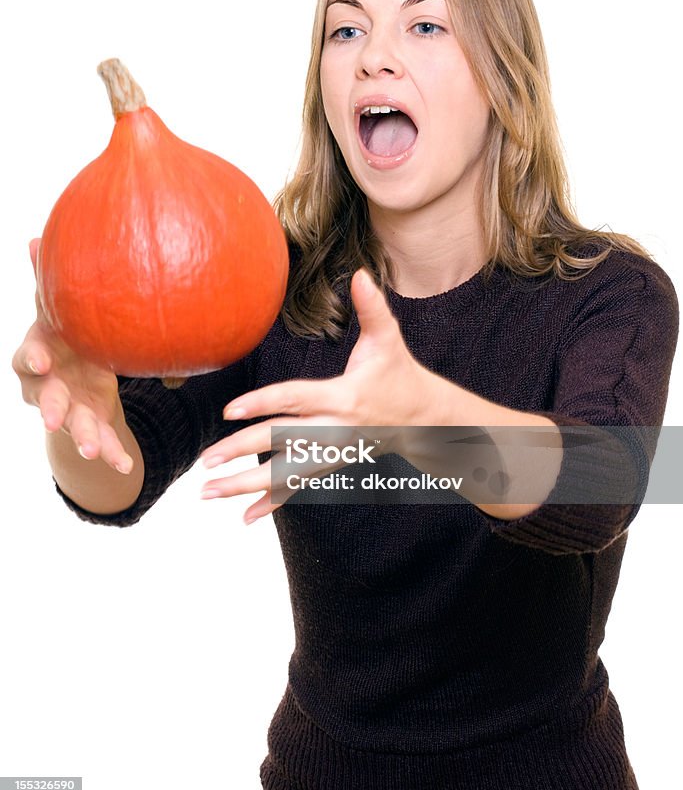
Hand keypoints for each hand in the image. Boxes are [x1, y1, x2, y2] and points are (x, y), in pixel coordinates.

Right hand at [12, 239, 131, 473]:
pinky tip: (128, 464)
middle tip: (52, 419)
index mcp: (39, 355)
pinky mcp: (90, 424)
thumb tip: (31, 238)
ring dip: (82, 437)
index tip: (43, 362)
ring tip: (93, 449)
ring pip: (72, 425)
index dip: (32, 360)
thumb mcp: (56, 310)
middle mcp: (47, 386)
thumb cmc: (64, 334)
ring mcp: (68, 409)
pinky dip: (113, 453)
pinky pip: (102, 441)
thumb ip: (46, 281)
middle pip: (44, 398)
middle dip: (48, 408)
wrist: (74, 371)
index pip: (27, 358)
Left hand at [199, 268, 433, 523]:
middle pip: (281, 441)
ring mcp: (331, 451)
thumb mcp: (389, 339)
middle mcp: (334, 429)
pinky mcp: (331, 463)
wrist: (426, 421)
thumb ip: (372, 308)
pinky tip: (245, 516)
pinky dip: (272, 501)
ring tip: (207, 492)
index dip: (263, 404)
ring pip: (284, 471)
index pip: (295, 400)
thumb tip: (362, 273)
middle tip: (205, 460)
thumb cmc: (401, 374)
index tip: (230, 411)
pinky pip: (299, 485)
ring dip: (244, 484)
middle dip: (241, 451)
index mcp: (342, 397)